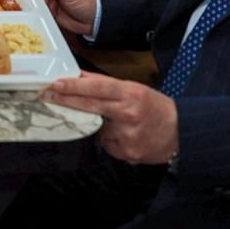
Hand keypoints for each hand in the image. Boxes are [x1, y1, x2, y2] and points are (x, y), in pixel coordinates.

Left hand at [41, 73, 178, 165]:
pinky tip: (128, 137)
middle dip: (66, 100)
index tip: (56, 84)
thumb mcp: (134, 89)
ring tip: (125, 125)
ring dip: (103, 126)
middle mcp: (128, 113)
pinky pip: (108, 144)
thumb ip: (106, 84)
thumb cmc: (156, 108)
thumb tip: (79, 75)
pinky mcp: (127, 153)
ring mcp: (127, 135)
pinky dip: (112, 140)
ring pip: (98, 129)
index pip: (97, 87)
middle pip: (90, 106)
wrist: (181, 134)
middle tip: (48, 95)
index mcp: (131, 94)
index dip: (75, 86)